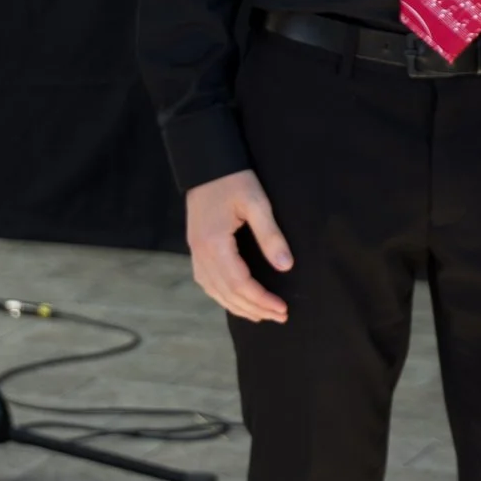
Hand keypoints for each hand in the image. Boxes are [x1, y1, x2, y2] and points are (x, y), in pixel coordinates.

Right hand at [183, 169, 292, 323]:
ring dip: (240, 307)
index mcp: (214, 243)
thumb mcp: (257, 203)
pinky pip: (208, 283)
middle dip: (255, 308)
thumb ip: (270, 235)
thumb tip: (285, 266)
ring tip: (263, 314)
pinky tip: (237, 300)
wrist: (207, 165)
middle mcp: (201, 253)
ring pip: (216, 292)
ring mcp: (195, 253)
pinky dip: (224, 297)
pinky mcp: (196, 250)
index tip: (282, 308)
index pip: (240, 283)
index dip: (262, 299)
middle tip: (280, 316)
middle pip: (228, 293)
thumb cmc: (234, 180)